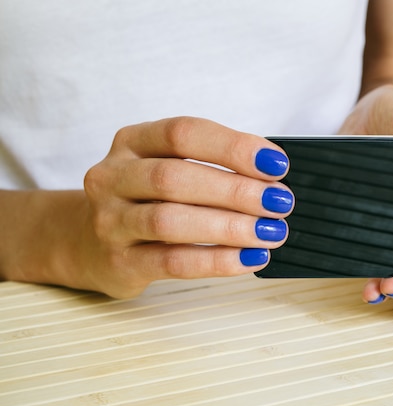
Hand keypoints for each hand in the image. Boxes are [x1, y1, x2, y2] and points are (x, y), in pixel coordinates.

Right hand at [79, 117, 292, 297]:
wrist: (90, 243)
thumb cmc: (148, 199)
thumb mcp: (169, 168)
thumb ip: (212, 166)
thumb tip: (273, 180)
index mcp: (132, 142)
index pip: (183, 133)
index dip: (233, 147)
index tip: (276, 164)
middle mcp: (113, 176)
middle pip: (176, 178)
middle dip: (236, 190)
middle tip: (279, 202)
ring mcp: (110, 221)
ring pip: (171, 220)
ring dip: (230, 226)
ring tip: (270, 232)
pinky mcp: (120, 262)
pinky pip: (173, 262)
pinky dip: (217, 260)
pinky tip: (250, 258)